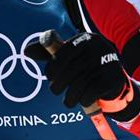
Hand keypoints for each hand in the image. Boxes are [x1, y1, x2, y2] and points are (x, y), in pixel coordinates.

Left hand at [25, 31, 139, 120]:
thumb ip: (47, 52)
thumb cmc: (84, 65)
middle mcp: (97, 47)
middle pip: (69, 71)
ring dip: (69, 97)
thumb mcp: (67, 55)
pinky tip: (82, 101)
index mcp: (84, 39)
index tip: (49, 77)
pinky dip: (83, 100)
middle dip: (58, 85)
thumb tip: (26, 51)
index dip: (52, 67)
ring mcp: (107, 62)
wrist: (114, 78)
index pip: (62, 54)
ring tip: (67, 101)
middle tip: (56, 91)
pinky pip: (91, 93)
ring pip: (79, 84)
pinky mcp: (113, 78)